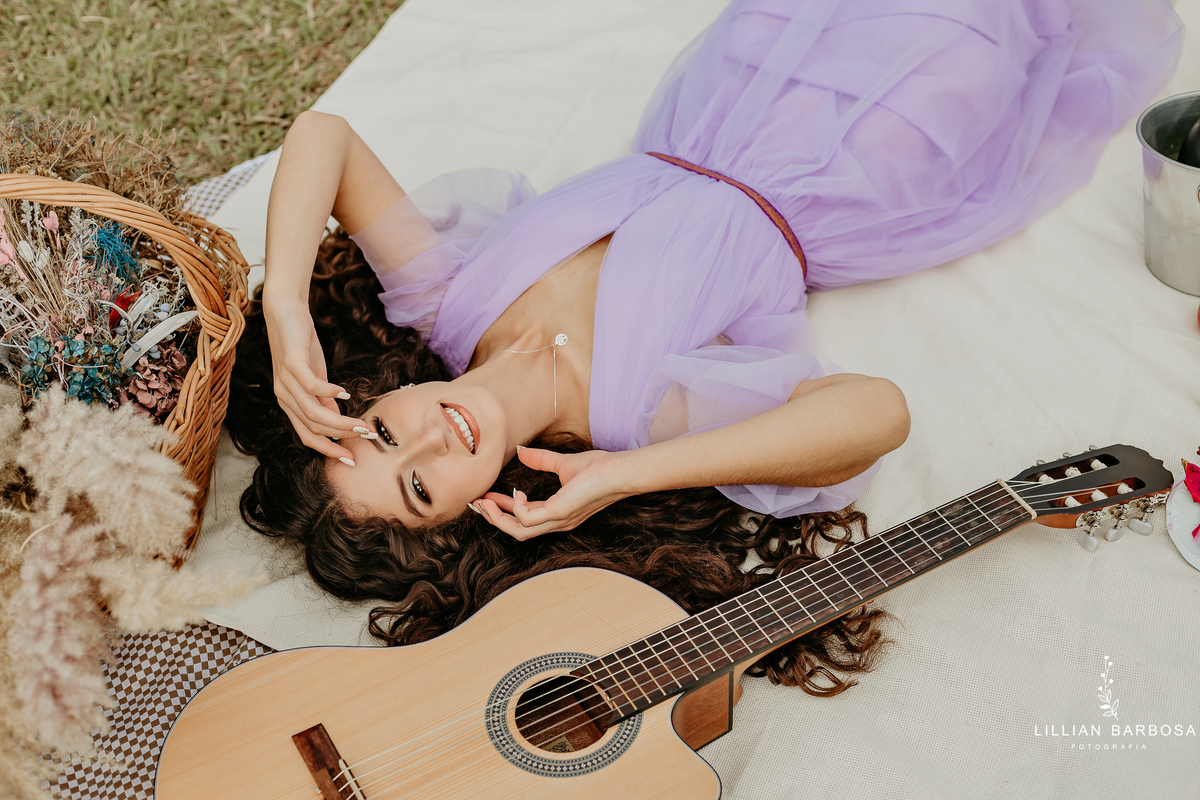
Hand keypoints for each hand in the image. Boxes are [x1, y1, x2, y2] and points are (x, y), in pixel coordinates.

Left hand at [263, 293, 367, 461]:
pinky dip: (329, 392)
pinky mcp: (291, 364)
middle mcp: (284, 396)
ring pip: (312, 412)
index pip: (307, 436)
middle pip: (312, 427)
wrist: (284, 311)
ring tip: (361, 424)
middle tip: (366, 438)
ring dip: (339, 421)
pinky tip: (345, 393)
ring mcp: (286, 381)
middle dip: (340, 437)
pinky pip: (310, 386)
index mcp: (289, 402)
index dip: (328, 449)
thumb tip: (338, 421)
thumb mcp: (316, 376)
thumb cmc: (301, 344)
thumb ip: (324, 400)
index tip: (351, 459)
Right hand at [475, 447, 631, 539]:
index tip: (486, 498)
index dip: (502, 510)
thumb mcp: (564, 464)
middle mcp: (556, 521)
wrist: (621, 471)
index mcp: (557, 513)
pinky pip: (528, 519)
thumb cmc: (600, 470)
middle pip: (517, 531)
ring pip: (519, 531)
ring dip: (498, 518)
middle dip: (494, 519)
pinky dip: (516, 508)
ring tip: (484, 502)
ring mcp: (558, 519)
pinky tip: (515, 492)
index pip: (524, 519)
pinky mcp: (561, 512)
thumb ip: (541, 460)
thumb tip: (520, 451)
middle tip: (477, 503)